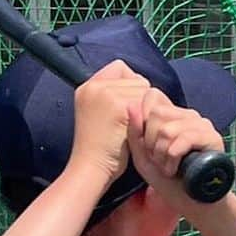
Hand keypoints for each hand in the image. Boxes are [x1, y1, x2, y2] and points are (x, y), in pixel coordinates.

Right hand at [67, 61, 153, 186]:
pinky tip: (139, 132)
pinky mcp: (119, 107)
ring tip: (135, 127)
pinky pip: (146, 104)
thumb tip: (141, 86)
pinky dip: (147, 118)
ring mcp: (106, 94)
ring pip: (144, 90)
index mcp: (88, 86)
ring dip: (145, 108)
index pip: (120, 68)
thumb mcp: (98, 115)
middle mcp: (95, 86)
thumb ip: (112, 97)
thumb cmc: (99, 149)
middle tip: (135, 121)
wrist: (90, 167)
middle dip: (140, 98)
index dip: (131, 85)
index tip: (131, 105)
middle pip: (136, 79)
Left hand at [126, 89, 226, 217]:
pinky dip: (173, 158)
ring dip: (161, 154)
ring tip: (167, 168)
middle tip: (158, 161)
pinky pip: (183, 139)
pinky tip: (175, 170)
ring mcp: (202, 124)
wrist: (192, 204)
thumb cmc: (169, 182)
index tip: (148, 146)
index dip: (143, 121)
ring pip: (168, 129)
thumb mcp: (143, 157)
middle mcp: (189, 115)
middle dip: (150, 142)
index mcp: (173, 115)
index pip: (152, 97)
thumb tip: (131, 105)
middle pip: (157, 113)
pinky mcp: (212, 137)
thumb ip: (134, 132)